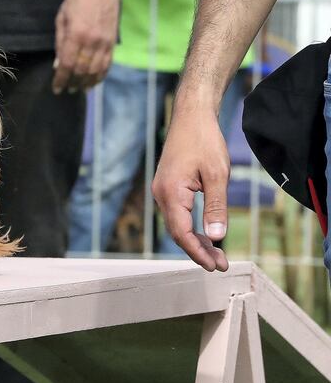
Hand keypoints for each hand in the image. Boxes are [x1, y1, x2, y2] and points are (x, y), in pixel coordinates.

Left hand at [53, 0, 121, 92]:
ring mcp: (104, 43)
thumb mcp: (62, 18)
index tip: (56, 89)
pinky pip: (107, 64)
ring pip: (95, 71)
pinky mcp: (112, 42)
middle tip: (67, 89)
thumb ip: (60, 42)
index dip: (61, 80)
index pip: (67, 65)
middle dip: (73, 83)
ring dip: (86, 83)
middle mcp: (91, 41)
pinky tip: (94, 82)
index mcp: (75, 35)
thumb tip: (58, 65)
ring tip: (79, 89)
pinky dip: (100, 76)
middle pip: (81, 71)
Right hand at [152, 105, 230, 271]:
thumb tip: (217, 237)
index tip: (215, 266)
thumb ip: (216, 207)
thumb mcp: (217, 175)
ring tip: (217, 254)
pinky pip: (177, 214)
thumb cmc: (204, 141)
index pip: (182, 233)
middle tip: (221, 265)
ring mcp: (162, 190)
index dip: (198, 253)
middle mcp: (161, 194)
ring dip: (195, 241)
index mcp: (171, 193)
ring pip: (177, 224)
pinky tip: (206, 234)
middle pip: (177, 232)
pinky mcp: (167, 186)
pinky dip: (191, 227)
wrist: (191, 116)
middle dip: (198, 251)